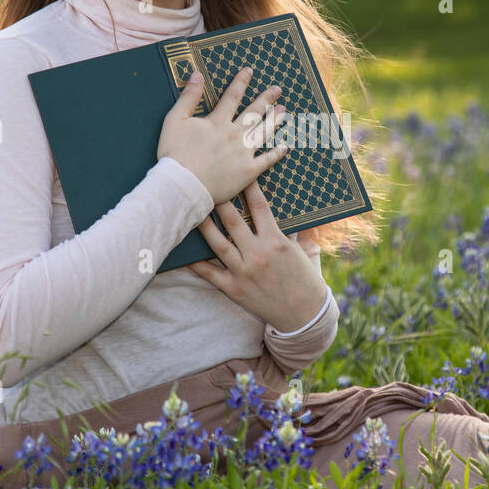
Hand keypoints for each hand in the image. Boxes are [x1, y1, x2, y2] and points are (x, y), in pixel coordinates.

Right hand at [157, 66, 289, 205]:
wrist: (182, 185)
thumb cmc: (174, 154)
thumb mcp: (175, 120)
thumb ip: (188, 97)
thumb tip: (197, 75)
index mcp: (217, 121)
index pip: (232, 97)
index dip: (241, 82)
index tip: (250, 71)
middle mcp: (234, 134)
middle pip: (254, 113)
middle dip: (267, 99)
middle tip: (278, 90)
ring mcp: (243, 153)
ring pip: (263, 133)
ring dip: (274, 121)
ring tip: (284, 111)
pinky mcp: (248, 172)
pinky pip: (266, 161)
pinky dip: (276, 154)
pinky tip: (285, 147)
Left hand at [187, 181, 327, 332]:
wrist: (304, 313)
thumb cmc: (303, 278)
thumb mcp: (298, 249)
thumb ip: (286, 229)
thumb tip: (277, 209)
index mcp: (276, 241)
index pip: (259, 206)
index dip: (248, 187)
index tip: (238, 174)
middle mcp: (258, 254)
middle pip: (232, 221)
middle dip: (220, 200)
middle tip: (207, 184)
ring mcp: (244, 272)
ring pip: (217, 243)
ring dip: (203, 225)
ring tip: (192, 210)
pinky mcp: (234, 289)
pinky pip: (210, 273)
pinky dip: (195, 263)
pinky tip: (183, 252)